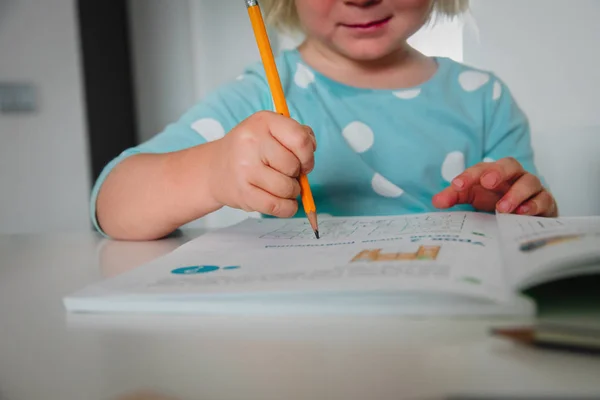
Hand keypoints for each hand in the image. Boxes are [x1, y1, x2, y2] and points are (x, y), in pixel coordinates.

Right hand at [208, 111, 315, 216]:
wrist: (215, 168)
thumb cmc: (252, 149)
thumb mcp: (271, 130)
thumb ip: (297, 134)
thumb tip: (311, 150)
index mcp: (263, 121)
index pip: (299, 139)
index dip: (308, 155)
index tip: (304, 162)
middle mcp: (251, 142)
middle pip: (293, 166)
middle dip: (297, 175)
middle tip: (287, 174)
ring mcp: (245, 169)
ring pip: (287, 188)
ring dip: (292, 192)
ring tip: (283, 186)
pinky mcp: (243, 193)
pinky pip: (277, 206)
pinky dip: (287, 208)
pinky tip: (285, 202)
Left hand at [433, 157, 557, 216]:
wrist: (523, 218)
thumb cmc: (495, 202)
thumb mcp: (472, 198)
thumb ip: (454, 197)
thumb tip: (436, 202)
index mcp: (493, 173)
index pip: (481, 169)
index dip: (469, 176)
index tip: (456, 186)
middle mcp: (514, 176)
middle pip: (510, 165)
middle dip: (498, 172)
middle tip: (486, 182)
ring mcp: (531, 188)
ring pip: (529, 182)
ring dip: (515, 194)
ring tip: (502, 208)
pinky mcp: (545, 202)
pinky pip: (544, 199)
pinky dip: (534, 205)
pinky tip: (522, 213)